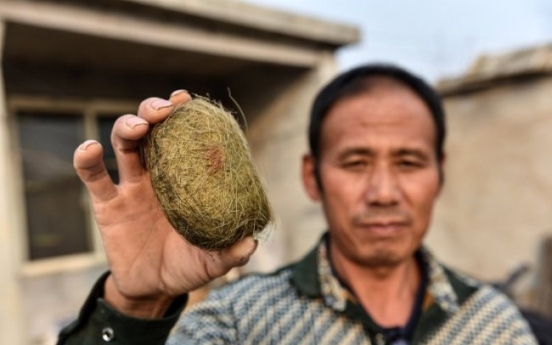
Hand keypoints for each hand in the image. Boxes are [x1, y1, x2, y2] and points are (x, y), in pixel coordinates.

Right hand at [73, 90, 256, 317]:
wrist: (153, 289)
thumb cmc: (188, 266)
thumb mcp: (212, 261)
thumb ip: (231, 252)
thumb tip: (251, 241)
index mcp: (187, 180)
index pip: (185, 139)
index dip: (185, 117)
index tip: (187, 100)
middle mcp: (158, 175)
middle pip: (152, 130)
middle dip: (154, 111)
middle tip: (164, 109)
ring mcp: (132, 187)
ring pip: (124, 144)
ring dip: (128, 127)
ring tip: (138, 127)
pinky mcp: (108, 205)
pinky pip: (93, 178)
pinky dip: (87, 160)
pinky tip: (90, 149)